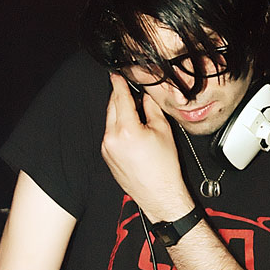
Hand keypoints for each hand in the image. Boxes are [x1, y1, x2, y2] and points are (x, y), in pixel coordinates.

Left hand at [101, 74, 192, 221]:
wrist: (158, 194)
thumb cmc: (164, 167)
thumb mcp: (163, 131)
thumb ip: (152, 108)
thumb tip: (146, 95)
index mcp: (127, 130)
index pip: (120, 98)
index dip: (119, 83)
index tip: (117, 74)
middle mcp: (111, 138)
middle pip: (111, 107)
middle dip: (119, 97)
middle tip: (129, 90)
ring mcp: (106, 148)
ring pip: (110, 121)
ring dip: (119, 113)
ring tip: (135, 113)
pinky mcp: (106, 156)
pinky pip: (110, 134)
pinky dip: (118, 127)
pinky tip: (132, 132)